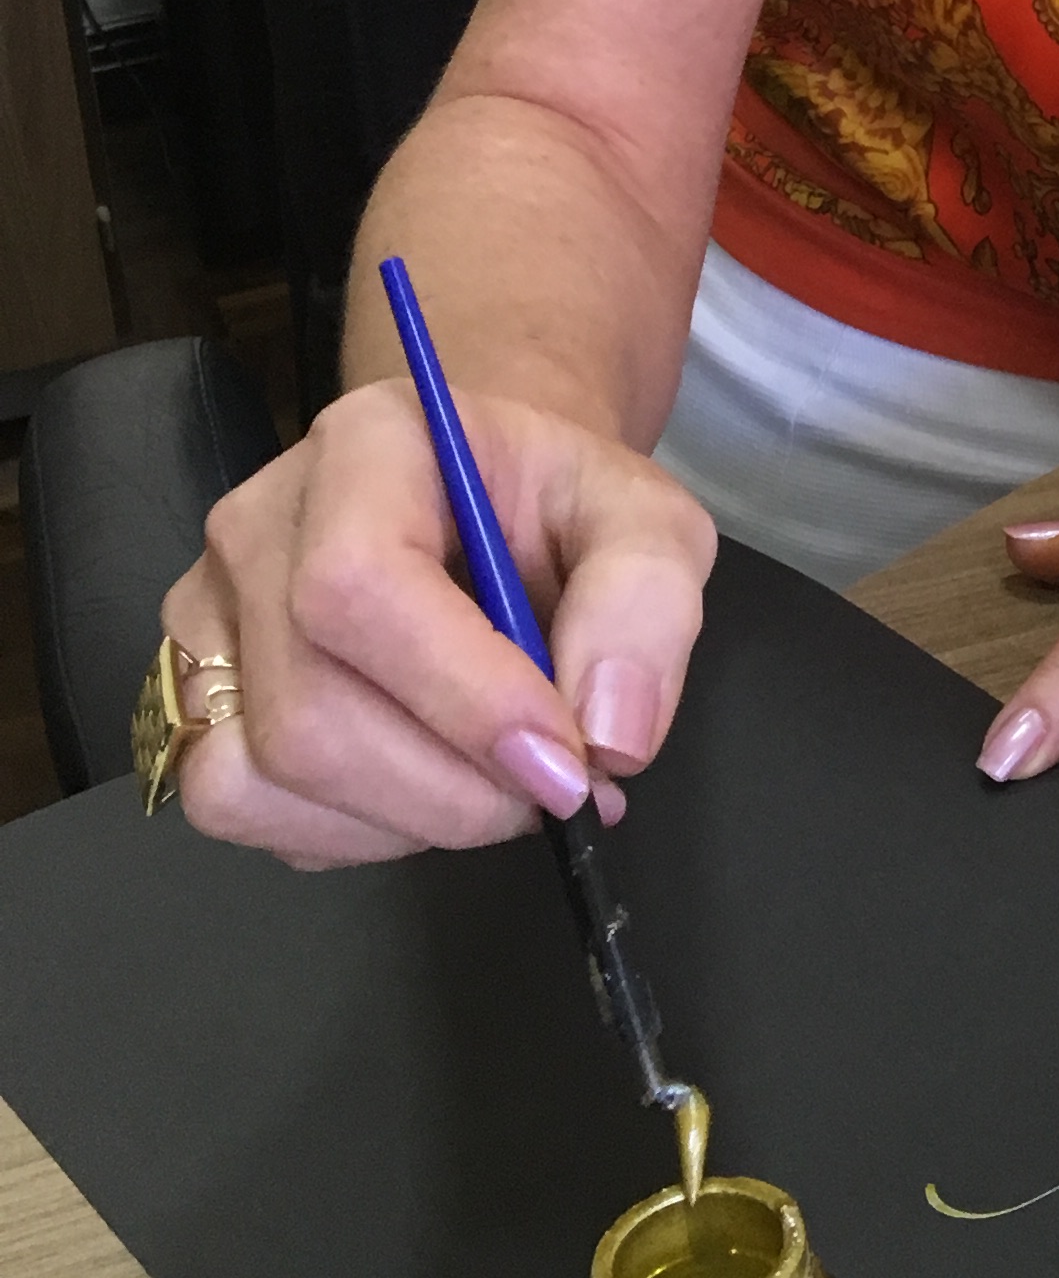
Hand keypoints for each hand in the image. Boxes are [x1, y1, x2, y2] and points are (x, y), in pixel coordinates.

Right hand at [160, 383, 716, 866]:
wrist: (491, 509)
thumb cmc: (556, 510)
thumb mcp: (647, 521)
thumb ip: (647, 604)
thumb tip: (610, 736)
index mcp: (366, 445)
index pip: (359, 584)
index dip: (462, 698)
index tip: (565, 762)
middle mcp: (258, 524)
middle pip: (307, 710)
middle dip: (453, 790)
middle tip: (556, 792)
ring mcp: (207, 617)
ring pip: (262, 776)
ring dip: (405, 820)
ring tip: (496, 785)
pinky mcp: (191, 700)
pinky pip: (243, 810)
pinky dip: (351, 832)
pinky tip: (423, 787)